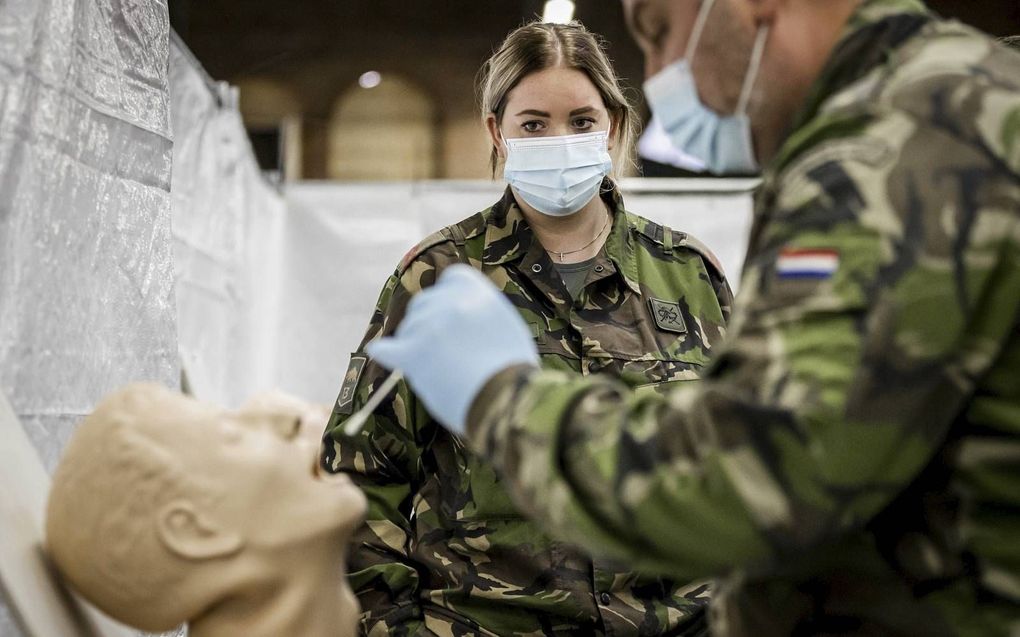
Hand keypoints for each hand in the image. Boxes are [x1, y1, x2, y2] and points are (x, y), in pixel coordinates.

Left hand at [367, 265, 538, 433]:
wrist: (505, 399)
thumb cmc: (514, 372)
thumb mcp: (508, 327)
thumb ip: (483, 313)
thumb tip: (466, 316)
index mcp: (478, 293)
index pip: (451, 277)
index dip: (447, 295)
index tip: (447, 311)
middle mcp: (452, 303)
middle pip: (423, 302)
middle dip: (426, 320)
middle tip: (437, 345)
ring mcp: (430, 327)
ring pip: (408, 328)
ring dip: (413, 343)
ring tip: (433, 367)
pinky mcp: (413, 353)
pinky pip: (387, 349)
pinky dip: (384, 351)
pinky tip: (378, 351)